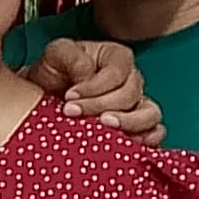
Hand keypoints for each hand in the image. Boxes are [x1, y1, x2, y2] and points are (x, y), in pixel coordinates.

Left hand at [27, 35, 163, 143]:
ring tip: (104, 129)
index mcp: (116, 58)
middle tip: (74, 113)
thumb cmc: (52, 74)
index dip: (94, 87)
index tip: (69, 97)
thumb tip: (87, 75)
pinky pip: (155, 133)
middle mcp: (131, 80)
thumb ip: (70, 56)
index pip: (117, 73)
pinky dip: (147, 139)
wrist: (43, 99)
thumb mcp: (55, 55)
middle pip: (131, 94)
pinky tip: (127, 143)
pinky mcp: (136, 128)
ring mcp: (137, 105)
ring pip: (150, 114)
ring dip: (128, 123)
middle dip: (102, 106)